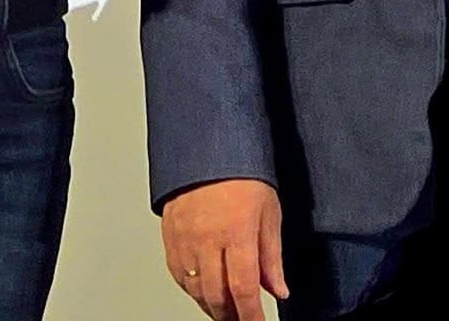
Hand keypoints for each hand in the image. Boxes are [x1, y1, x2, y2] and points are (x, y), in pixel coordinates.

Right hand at [161, 178, 286, 320]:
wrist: (208, 144)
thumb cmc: (242, 172)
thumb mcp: (269, 212)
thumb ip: (272, 256)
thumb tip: (278, 289)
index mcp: (236, 231)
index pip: (243, 289)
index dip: (251, 316)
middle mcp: (207, 237)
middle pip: (216, 295)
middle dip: (230, 316)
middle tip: (241, 319)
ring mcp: (184, 236)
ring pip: (194, 288)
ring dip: (210, 305)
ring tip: (224, 310)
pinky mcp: (169, 233)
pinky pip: (177, 273)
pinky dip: (190, 289)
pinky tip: (202, 290)